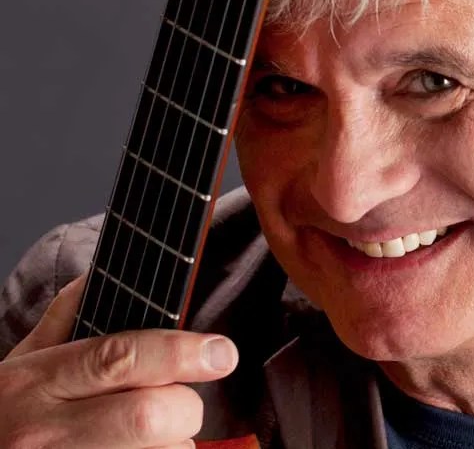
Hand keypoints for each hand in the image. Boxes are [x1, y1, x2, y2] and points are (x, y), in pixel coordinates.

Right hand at [0, 275, 238, 447]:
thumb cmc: (6, 410)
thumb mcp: (23, 360)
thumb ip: (66, 315)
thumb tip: (104, 273)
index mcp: (33, 381)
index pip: (118, 359)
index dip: (178, 353)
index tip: (222, 352)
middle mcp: (44, 432)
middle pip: (150, 416)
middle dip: (184, 406)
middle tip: (180, 401)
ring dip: (175, 443)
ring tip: (148, 436)